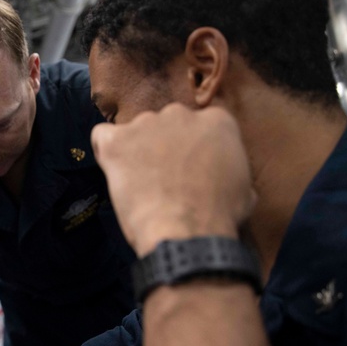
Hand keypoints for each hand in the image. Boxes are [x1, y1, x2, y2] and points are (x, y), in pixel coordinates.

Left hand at [91, 103, 254, 255]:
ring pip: (135, 132)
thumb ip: (230, 169)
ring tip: (140, 185)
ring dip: (135, 153)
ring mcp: (146, 125)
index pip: (198, 126)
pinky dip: (105, 152)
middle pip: (166, 125)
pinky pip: (102, 137)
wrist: (186, 231)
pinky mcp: (117, 141)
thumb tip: (225, 176)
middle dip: (162, 148)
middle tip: (163, 179)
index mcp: (216, 121)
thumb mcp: (244, 190)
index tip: (187, 169)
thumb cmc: (218, 216)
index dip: (190, 149)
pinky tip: (114, 171)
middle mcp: (180, 114)